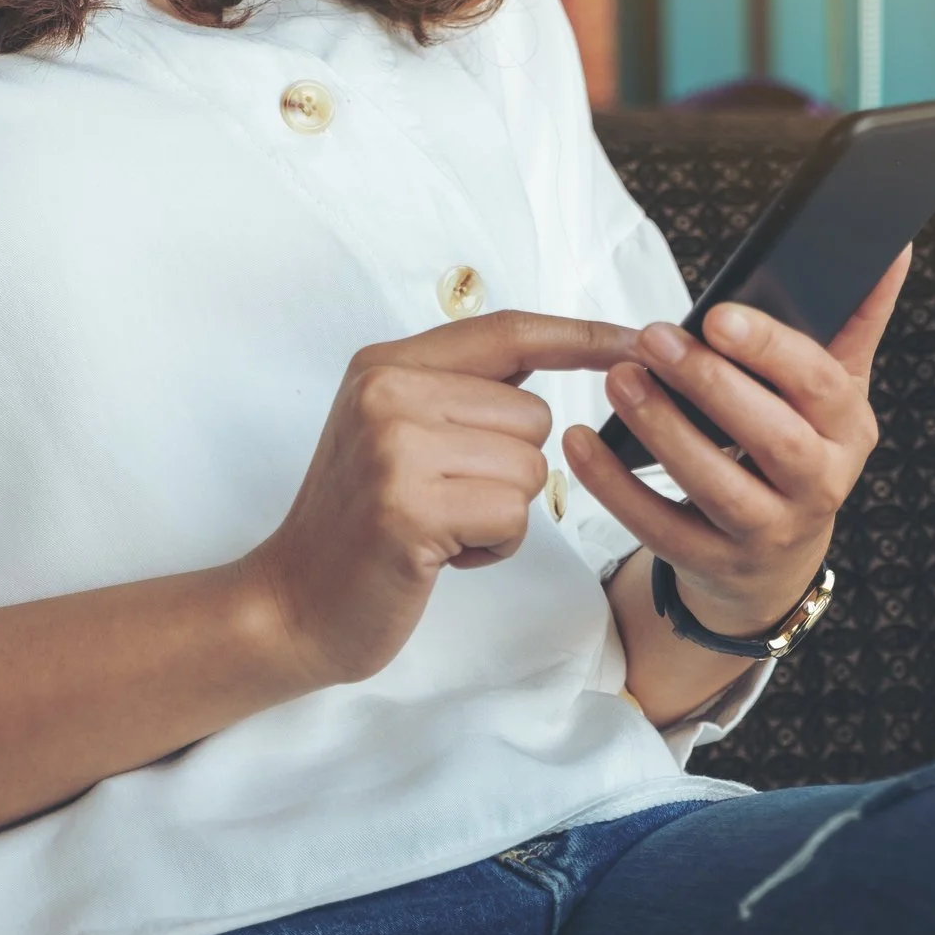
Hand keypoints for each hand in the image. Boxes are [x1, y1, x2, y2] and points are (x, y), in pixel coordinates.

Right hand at [246, 311, 638, 687]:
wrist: (293, 603)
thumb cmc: (363, 524)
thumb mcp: (398, 430)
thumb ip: (465, 391)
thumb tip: (558, 354)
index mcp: (387, 364)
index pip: (508, 331)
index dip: (582, 336)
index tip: (640, 342)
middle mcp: (387, 392)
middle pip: (535, 415)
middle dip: (512, 469)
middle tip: (448, 498)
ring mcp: (394, 447)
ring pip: (531, 467)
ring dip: (502, 511)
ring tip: (442, 525)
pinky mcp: (408, 508)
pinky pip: (514, 515)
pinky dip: (494, 545)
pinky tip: (442, 553)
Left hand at [564, 250, 911, 634]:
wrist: (775, 556)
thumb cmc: (800, 447)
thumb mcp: (835, 390)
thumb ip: (857, 319)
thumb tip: (892, 248)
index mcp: (850, 430)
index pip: (819, 385)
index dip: (769, 349)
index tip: (716, 314)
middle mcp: (820, 486)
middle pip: (773, 439)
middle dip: (712, 386)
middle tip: (654, 338)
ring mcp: (769, 532)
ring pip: (717, 487)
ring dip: (663, 431)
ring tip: (620, 380)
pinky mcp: (715, 563)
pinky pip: (661, 529)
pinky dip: (617, 489)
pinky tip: (582, 443)